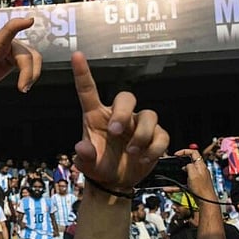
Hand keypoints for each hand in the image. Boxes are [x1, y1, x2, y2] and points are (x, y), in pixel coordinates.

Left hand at [0, 18, 41, 99]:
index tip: (30, 20)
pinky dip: (31, 74)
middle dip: (28, 71)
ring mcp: (12, 51)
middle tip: (22, 87)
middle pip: (26, 53)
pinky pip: (31, 63)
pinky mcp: (15, 60)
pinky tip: (25, 85)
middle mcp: (6, 44)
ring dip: (32, 73)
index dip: (19, 24)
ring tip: (24, 88)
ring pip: (33, 58)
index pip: (9, 29)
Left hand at [71, 52, 168, 189]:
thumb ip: (84, 157)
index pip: (88, 90)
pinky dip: (154, 148)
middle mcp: (119, 116)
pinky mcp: (155, 137)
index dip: (83, 73)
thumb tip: (82, 147)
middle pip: (127, 97)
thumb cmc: (99, 166)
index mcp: (96, 116)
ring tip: (132, 153)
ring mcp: (138, 125)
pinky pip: (161, 135)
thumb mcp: (87, 165)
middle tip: (115, 132)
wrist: (116, 182)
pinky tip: (144, 159)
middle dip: (123, 113)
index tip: (76, 55)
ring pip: (149, 115)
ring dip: (141, 134)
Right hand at [173, 148, 215, 201]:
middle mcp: (200, 170)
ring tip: (171, 176)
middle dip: (180, 162)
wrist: (205, 201)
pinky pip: (183, 182)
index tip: (176, 154)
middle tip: (173, 163)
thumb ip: (189, 166)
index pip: (194, 152)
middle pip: (189, 162)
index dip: (184, 151)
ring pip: (185, 172)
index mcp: (200, 166)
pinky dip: (176, 184)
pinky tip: (169, 188)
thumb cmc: (202, 189)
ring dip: (177, 174)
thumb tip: (186, 165)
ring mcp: (197, 177)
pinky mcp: (194, 184)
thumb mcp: (193, 174)